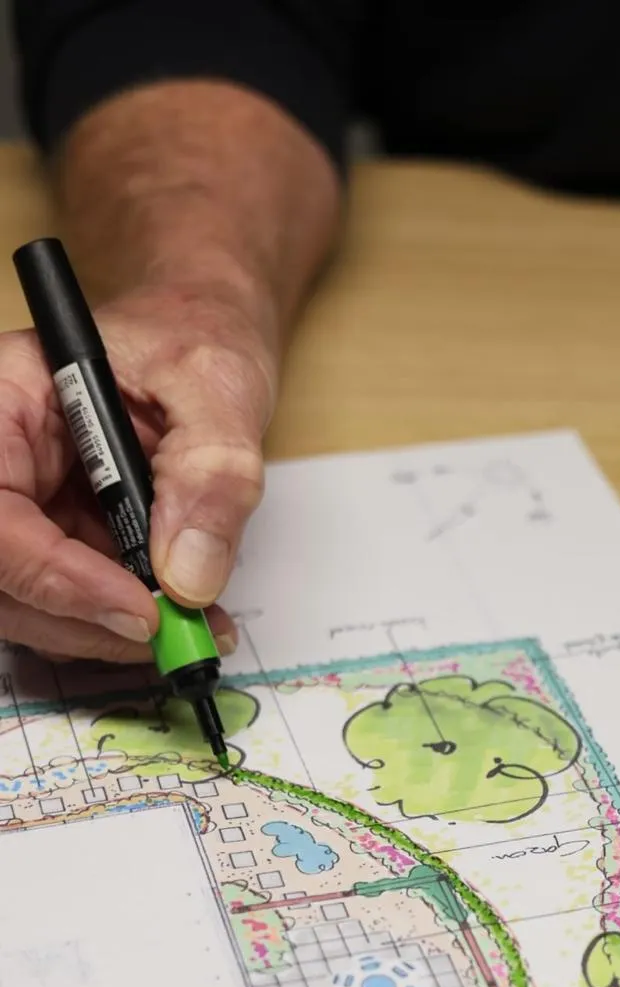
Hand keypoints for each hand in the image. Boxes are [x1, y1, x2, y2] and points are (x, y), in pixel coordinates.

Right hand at [0, 280, 275, 660]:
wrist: (204, 345)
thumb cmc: (195, 339)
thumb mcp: (218, 389)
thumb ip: (211, 476)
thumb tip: (189, 574)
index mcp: (8, 399)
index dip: (52, 573)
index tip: (137, 609)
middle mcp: (3, 458)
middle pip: (1, 573)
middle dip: (82, 618)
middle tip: (172, 635)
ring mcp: (25, 505)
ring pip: (29, 603)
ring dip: (107, 632)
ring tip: (193, 626)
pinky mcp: (57, 539)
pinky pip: (70, 603)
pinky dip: (124, 625)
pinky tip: (183, 615)